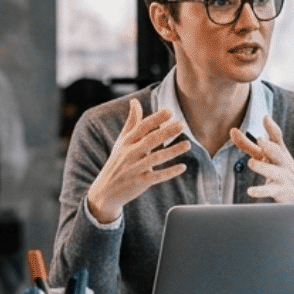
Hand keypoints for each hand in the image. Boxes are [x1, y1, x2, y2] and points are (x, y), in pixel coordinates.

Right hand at [85, 98, 190, 223]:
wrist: (105, 191)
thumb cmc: (118, 162)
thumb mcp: (122, 142)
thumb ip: (132, 122)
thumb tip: (134, 101)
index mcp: (126, 142)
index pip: (142, 127)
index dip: (156, 119)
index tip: (170, 111)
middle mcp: (129, 154)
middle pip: (150, 140)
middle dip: (166, 132)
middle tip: (182, 124)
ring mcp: (134, 169)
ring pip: (156, 158)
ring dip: (172, 151)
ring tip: (188, 144)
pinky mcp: (139, 182)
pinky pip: (157, 176)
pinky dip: (170, 172)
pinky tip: (182, 167)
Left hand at [234, 114, 293, 202]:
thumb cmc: (280, 170)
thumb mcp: (266, 157)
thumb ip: (248, 145)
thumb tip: (232, 130)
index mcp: (279, 152)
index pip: (277, 138)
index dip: (271, 128)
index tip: (265, 118)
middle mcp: (282, 162)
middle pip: (278, 152)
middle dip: (269, 146)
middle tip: (260, 139)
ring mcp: (282, 177)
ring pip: (273, 172)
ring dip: (262, 167)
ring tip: (251, 163)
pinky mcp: (280, 191)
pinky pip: (270, 190)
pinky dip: (260, 191)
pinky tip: (250, 191)